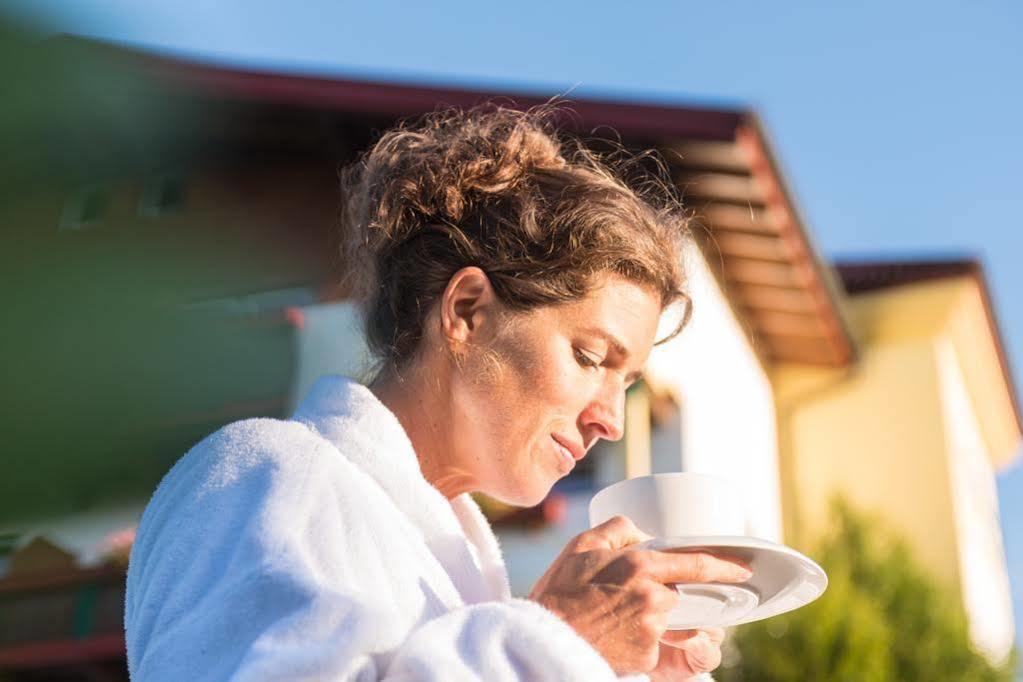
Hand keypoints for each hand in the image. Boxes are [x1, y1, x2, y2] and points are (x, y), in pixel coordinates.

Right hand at [528, 516, 750, 674]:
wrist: (543, 639)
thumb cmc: (558, 593)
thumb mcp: (582, 545)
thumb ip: (618, 530)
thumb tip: (641, 532)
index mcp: (640, 566)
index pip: (696, 564)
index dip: (725, 566)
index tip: (744, 570)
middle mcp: (652, 597)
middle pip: (676, 594)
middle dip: (661, 595)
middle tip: (627, 598)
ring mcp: (652, 629)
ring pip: (665, 619)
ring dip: (648, 618)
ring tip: (613, 618)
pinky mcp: (647, 656)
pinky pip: (653, 644)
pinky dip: (638, 640)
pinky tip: (612, 635)